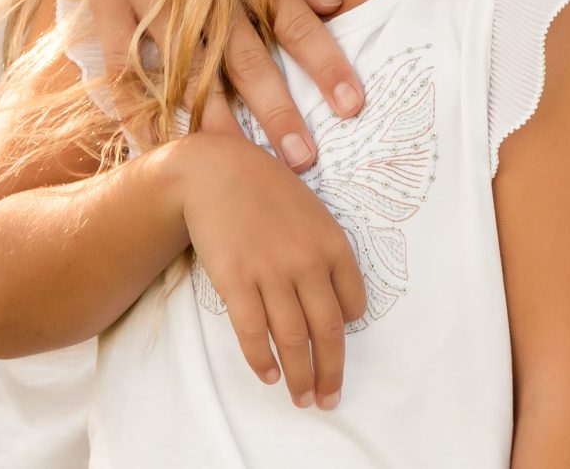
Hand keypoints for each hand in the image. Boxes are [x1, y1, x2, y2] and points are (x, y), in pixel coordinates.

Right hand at [69, 0, 363, 167]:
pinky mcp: (110, 1)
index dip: (326, 63)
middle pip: (247, 59)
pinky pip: (125, 66)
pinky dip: (138, 107)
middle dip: (278, 112)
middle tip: (304, 160)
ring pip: (189, 69)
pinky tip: (154, 146)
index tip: (353, 104)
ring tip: (238, 167)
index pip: (295, 19)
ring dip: (216, 120)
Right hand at [177, 131, 367, 409]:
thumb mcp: (312, 211)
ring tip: (302, 399)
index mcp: (333, 243)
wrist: (215, 170)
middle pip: (328, 331)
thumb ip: (326, 253)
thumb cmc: (266, 189)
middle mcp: (308, 260)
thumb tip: (341, 305)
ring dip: (300, 377)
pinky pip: (254, 332)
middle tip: (329, 400)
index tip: (337, 351)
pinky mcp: (236, 280)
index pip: (354, 304)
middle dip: (330, 372)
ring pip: (294, 339)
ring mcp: (272, 271)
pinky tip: (269, 376)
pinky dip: (263, 361)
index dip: (348, 333)